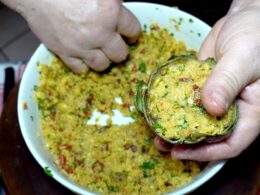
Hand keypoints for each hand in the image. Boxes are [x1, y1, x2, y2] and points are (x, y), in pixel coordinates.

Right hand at [16, 0, 140, 72]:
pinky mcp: (64, 52)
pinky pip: (80, 69)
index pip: (133, 30)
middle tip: (116, 46)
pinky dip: (84, 65)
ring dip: (103, 60)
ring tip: (100, 52)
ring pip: (102, 65)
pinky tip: (83, 58)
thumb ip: (114, 2)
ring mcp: (81, 46)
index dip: (132, 34)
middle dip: (120, 50)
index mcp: (111, 12)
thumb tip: (120, 10)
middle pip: (120, 54)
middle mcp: (99, 33)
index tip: (130, 36)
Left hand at [154, 0, 259, 160]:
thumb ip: (227, 82)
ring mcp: (216, 98)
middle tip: (162, 143)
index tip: (181, 153)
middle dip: (186, 143)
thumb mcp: (243, 58)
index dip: (207, 153)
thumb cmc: (255, 35)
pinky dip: (175, 106)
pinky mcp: (203, 87)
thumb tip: (211, 108)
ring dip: (177, 127)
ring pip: (196, 120)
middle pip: (209, 136)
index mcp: (250, 111)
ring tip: (157, 130)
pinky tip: (161, 108)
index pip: (231, 143)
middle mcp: (232, 109)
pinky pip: (188, 101)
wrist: (244, 19)